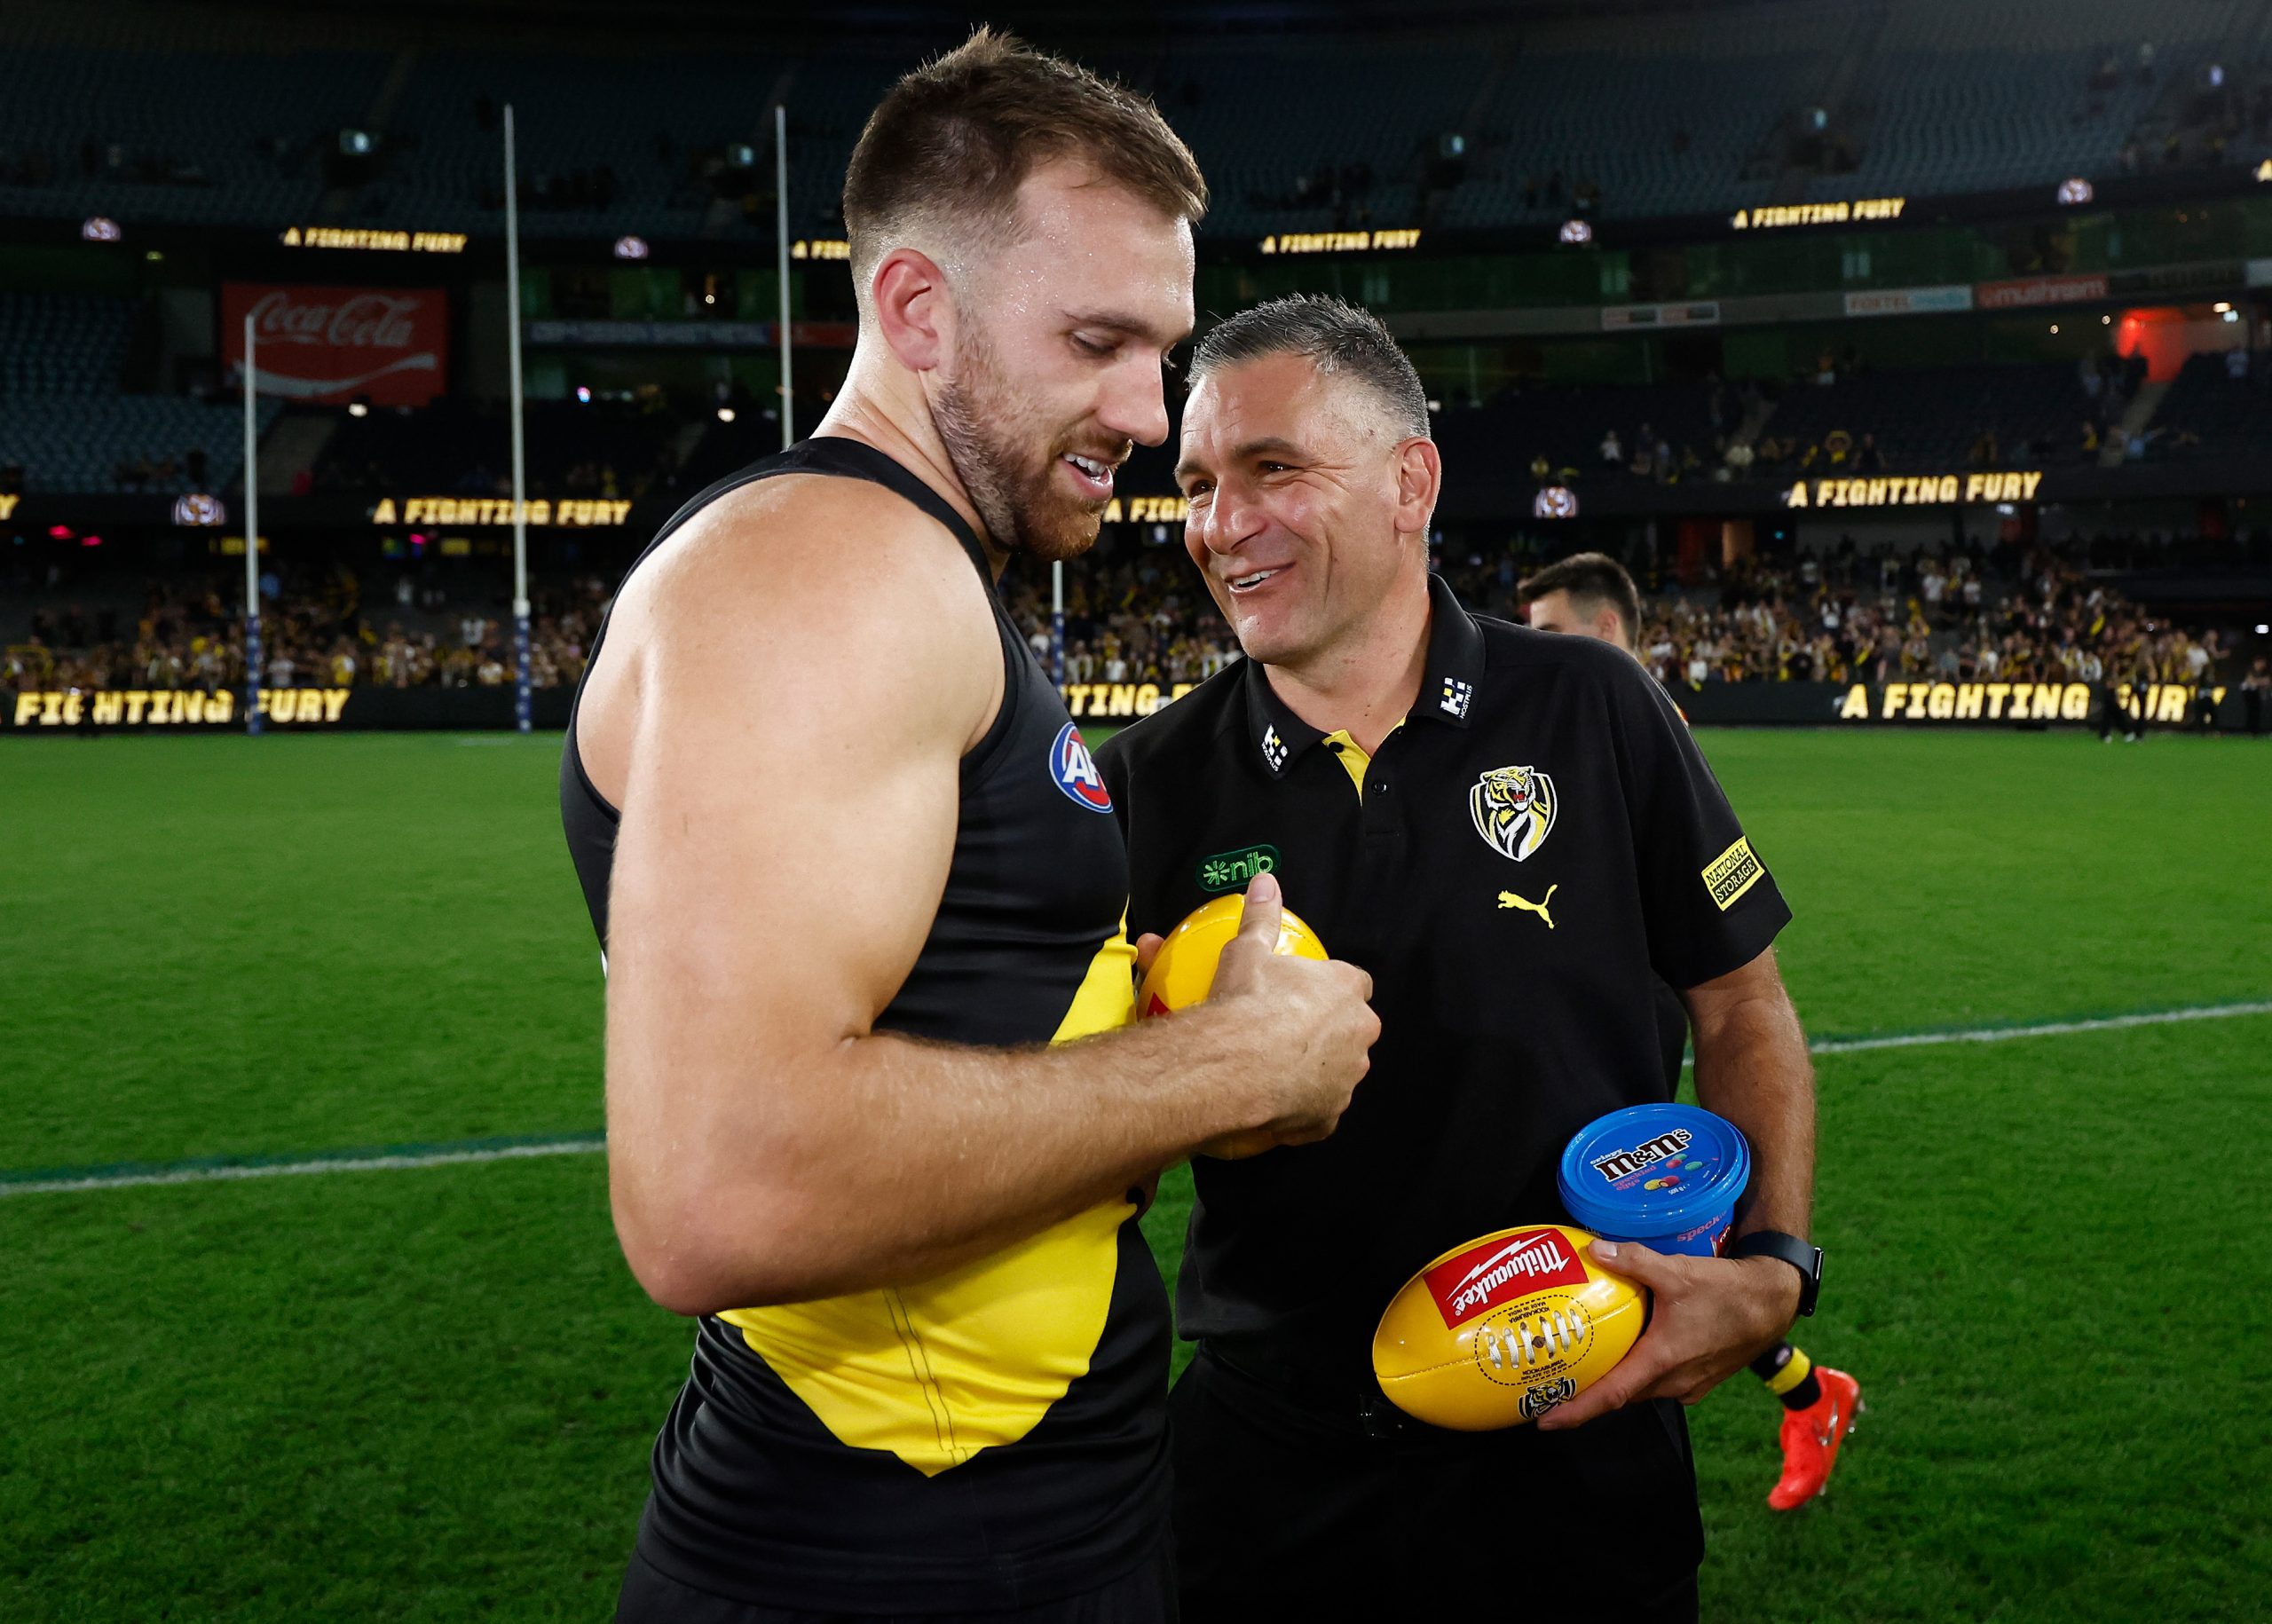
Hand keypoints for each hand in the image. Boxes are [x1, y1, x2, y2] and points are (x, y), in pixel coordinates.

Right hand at [1200, 873, 1376, 1157]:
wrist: (1233, 1064)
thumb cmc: (1246, 1003)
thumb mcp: (1249, 950)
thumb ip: (1262, 916)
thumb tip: (1265, 881)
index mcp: (1347, 991)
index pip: (1357, 984)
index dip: (1336, 988)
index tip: (1312, 992)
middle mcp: (1358, 1035)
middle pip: (1353, 1029)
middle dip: (1332, 1031)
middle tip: (1290, 1030)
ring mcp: (1346, 1079)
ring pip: (1338, 1072)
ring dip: (1318, 1070)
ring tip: (1278, 1068)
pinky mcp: (1327, 1117)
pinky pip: (1318, 1112)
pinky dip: (1301, 1109)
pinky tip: (1275, 1103)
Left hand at [1534, 1238, 1802, 1430]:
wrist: (1774, 1303)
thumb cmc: (1728, 1291)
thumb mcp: (1676, 1271)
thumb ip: (1632, 1260)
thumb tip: (1593, 1250)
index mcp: (1662, 1361)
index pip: (1611, 1396)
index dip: (1576, 1411)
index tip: (1545, 1421)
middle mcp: (1674, 1381)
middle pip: (1622, 1394)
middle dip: (1589, 1395)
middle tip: (1556, 1384)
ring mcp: (1690, 1383)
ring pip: (1642, 1388)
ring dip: (1617, 1381)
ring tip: (1588, 1365)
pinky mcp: (1702, 1377)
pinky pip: (1662, 1381)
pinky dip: (1642, 1371)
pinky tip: (1633, 1349)